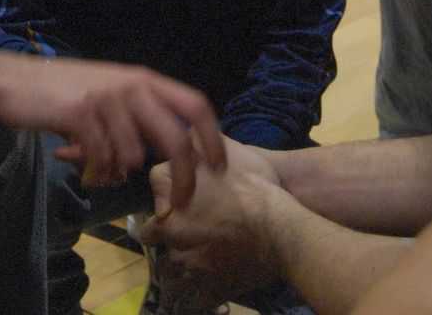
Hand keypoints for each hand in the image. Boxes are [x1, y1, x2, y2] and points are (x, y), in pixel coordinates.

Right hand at [0, 50, 224, 207]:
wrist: (11, 81)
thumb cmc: (61, 92)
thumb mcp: (107, 94)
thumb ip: (135, 117)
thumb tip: (151, 158)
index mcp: (143, 79)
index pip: (194, 104)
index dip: (212, 138)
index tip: (218, 167)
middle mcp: (130, 85)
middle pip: (175, 139)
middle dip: (183, 177)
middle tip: (180, 204)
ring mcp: (106, 98)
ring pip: (132, 157)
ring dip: (116, 173)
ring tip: (95, 168)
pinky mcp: (81, 113)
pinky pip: (102, 159)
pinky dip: (95, 172)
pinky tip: (80, 165)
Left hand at [142, 154, 287, 306]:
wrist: (281, 227)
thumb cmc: (252, 185)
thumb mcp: (223, 150)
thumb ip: (196, 144)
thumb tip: (184, 135)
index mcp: (169, 206)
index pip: (150, 203)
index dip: (164, 201)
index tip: (175, 202)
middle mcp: (173, 238)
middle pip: (153, 240)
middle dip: (164, 237)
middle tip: (183, 233)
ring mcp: (191, 267)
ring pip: (171, 273)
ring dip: (178, 266)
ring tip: (194, 259)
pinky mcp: (211, 288)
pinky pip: (195, 297)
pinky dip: (200, 292)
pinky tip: (211, 281)